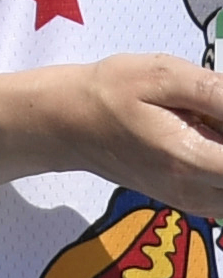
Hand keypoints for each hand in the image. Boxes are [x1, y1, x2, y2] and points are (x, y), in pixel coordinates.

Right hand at [38, 54, 222, 214]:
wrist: (69, 123)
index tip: (216, 112)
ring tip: (204, 124)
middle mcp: (196, 191)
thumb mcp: (161, 75)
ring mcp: (193, 202)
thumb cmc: (111, 91)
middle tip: (207, 113)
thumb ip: (214, 92)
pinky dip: (221, 166)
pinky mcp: (189, 202)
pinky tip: (203, 137)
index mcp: (190, 158)